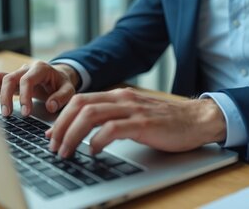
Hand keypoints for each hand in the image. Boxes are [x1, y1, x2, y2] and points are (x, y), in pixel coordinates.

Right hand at [0, 61, 79, 116]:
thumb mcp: (69, 89)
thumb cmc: (61, 84)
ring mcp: (16, 74)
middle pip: (9, 78)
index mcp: (41, 69)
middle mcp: (26, 69)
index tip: (26, 113)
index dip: (24, 96)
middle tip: (8, 114)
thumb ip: (62, 97)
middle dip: (6, 97)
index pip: (27, 80)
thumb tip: (50, 106)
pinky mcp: (11, 81)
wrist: (57, 78)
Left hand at [45, 87, 226, 156]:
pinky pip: (113, 128)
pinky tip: (93, 151)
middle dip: (61, 126)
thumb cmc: (167, 122)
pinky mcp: (144, 123)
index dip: (60, 117)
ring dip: (73, 134)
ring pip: (91, 115)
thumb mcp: (134, 115)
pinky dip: (98, 140)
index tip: (51, 134)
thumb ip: (113, 119)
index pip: (80, 100)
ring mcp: (133, 109)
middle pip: (80, 105)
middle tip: (53, 145)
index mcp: (118, 96)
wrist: (197, 120)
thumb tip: (87, 133)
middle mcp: (123, 98)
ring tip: (67, 151)